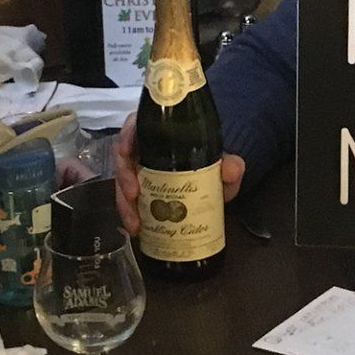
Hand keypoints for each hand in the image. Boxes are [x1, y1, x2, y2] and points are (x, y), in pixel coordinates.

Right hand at [111, 114, 245, 234]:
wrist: (213, 187)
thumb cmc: (214, 167)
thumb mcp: (224, 165)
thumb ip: (232, 166)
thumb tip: (230, 171)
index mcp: (161, 133)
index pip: (136, 125)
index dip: (127, 136)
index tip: (125, 151)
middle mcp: (144, 150)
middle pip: (123, 157)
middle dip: (123, 176)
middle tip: (133, 194)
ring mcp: (138, 171)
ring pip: (121, 182)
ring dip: (124, 203)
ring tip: (135, 223)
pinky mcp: (137, 192)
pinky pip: (126, 201)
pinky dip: (129, 215)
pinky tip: (136, 229)